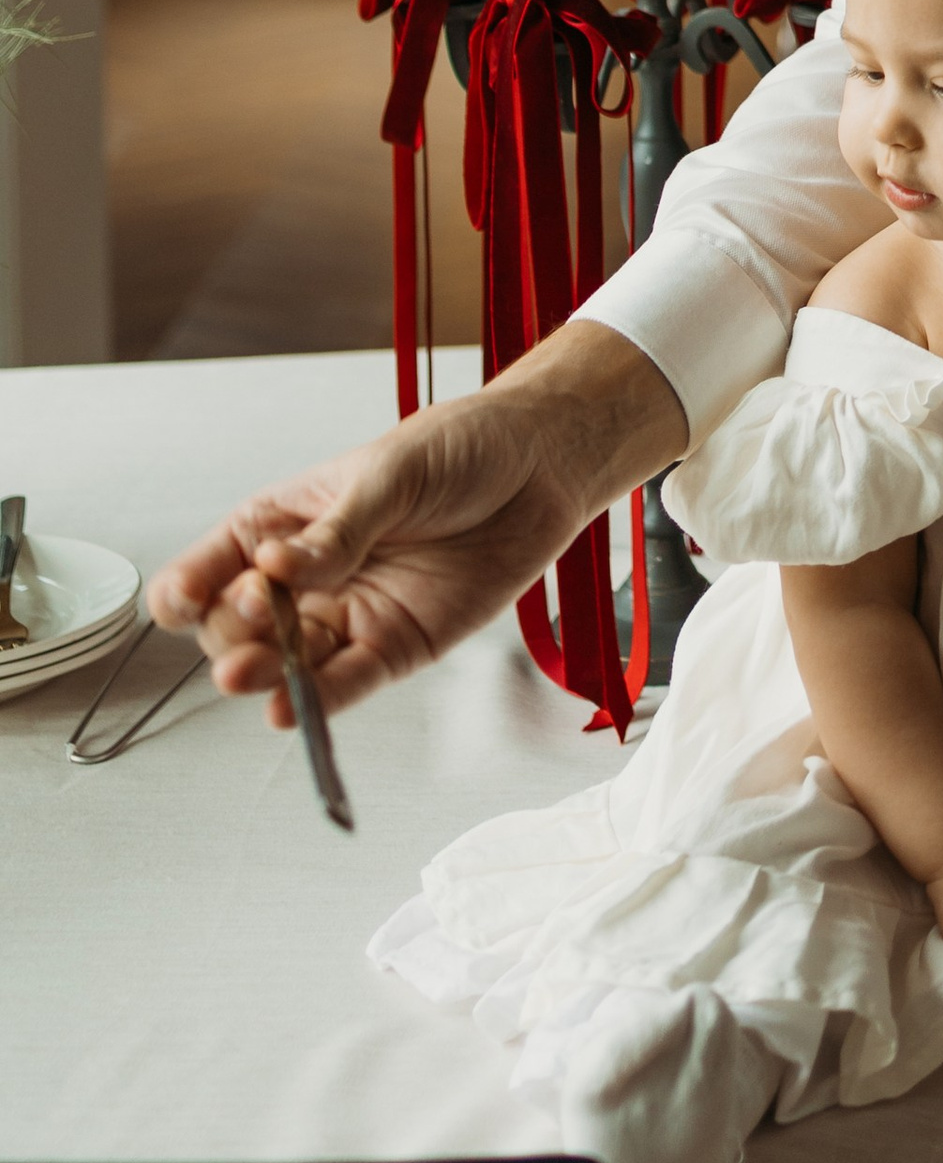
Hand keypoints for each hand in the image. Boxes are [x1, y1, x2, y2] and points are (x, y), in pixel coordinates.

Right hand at [145, 320, 683, 728]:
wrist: (539, 468)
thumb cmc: (459, 451)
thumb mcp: (392, 473)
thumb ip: (339, 529)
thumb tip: (278, 567)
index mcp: (285, 524)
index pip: (214, 565)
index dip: (189, 586)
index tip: (184, 600)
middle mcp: (307, 578)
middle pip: (238, 625)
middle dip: (233, 628)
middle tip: (256, 610)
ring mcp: (347, 616)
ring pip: (285, 661)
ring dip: (262, 673)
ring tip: (247, 675)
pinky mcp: (393, 646)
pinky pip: (345, 682)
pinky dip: (315, 701)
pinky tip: (286, 711)